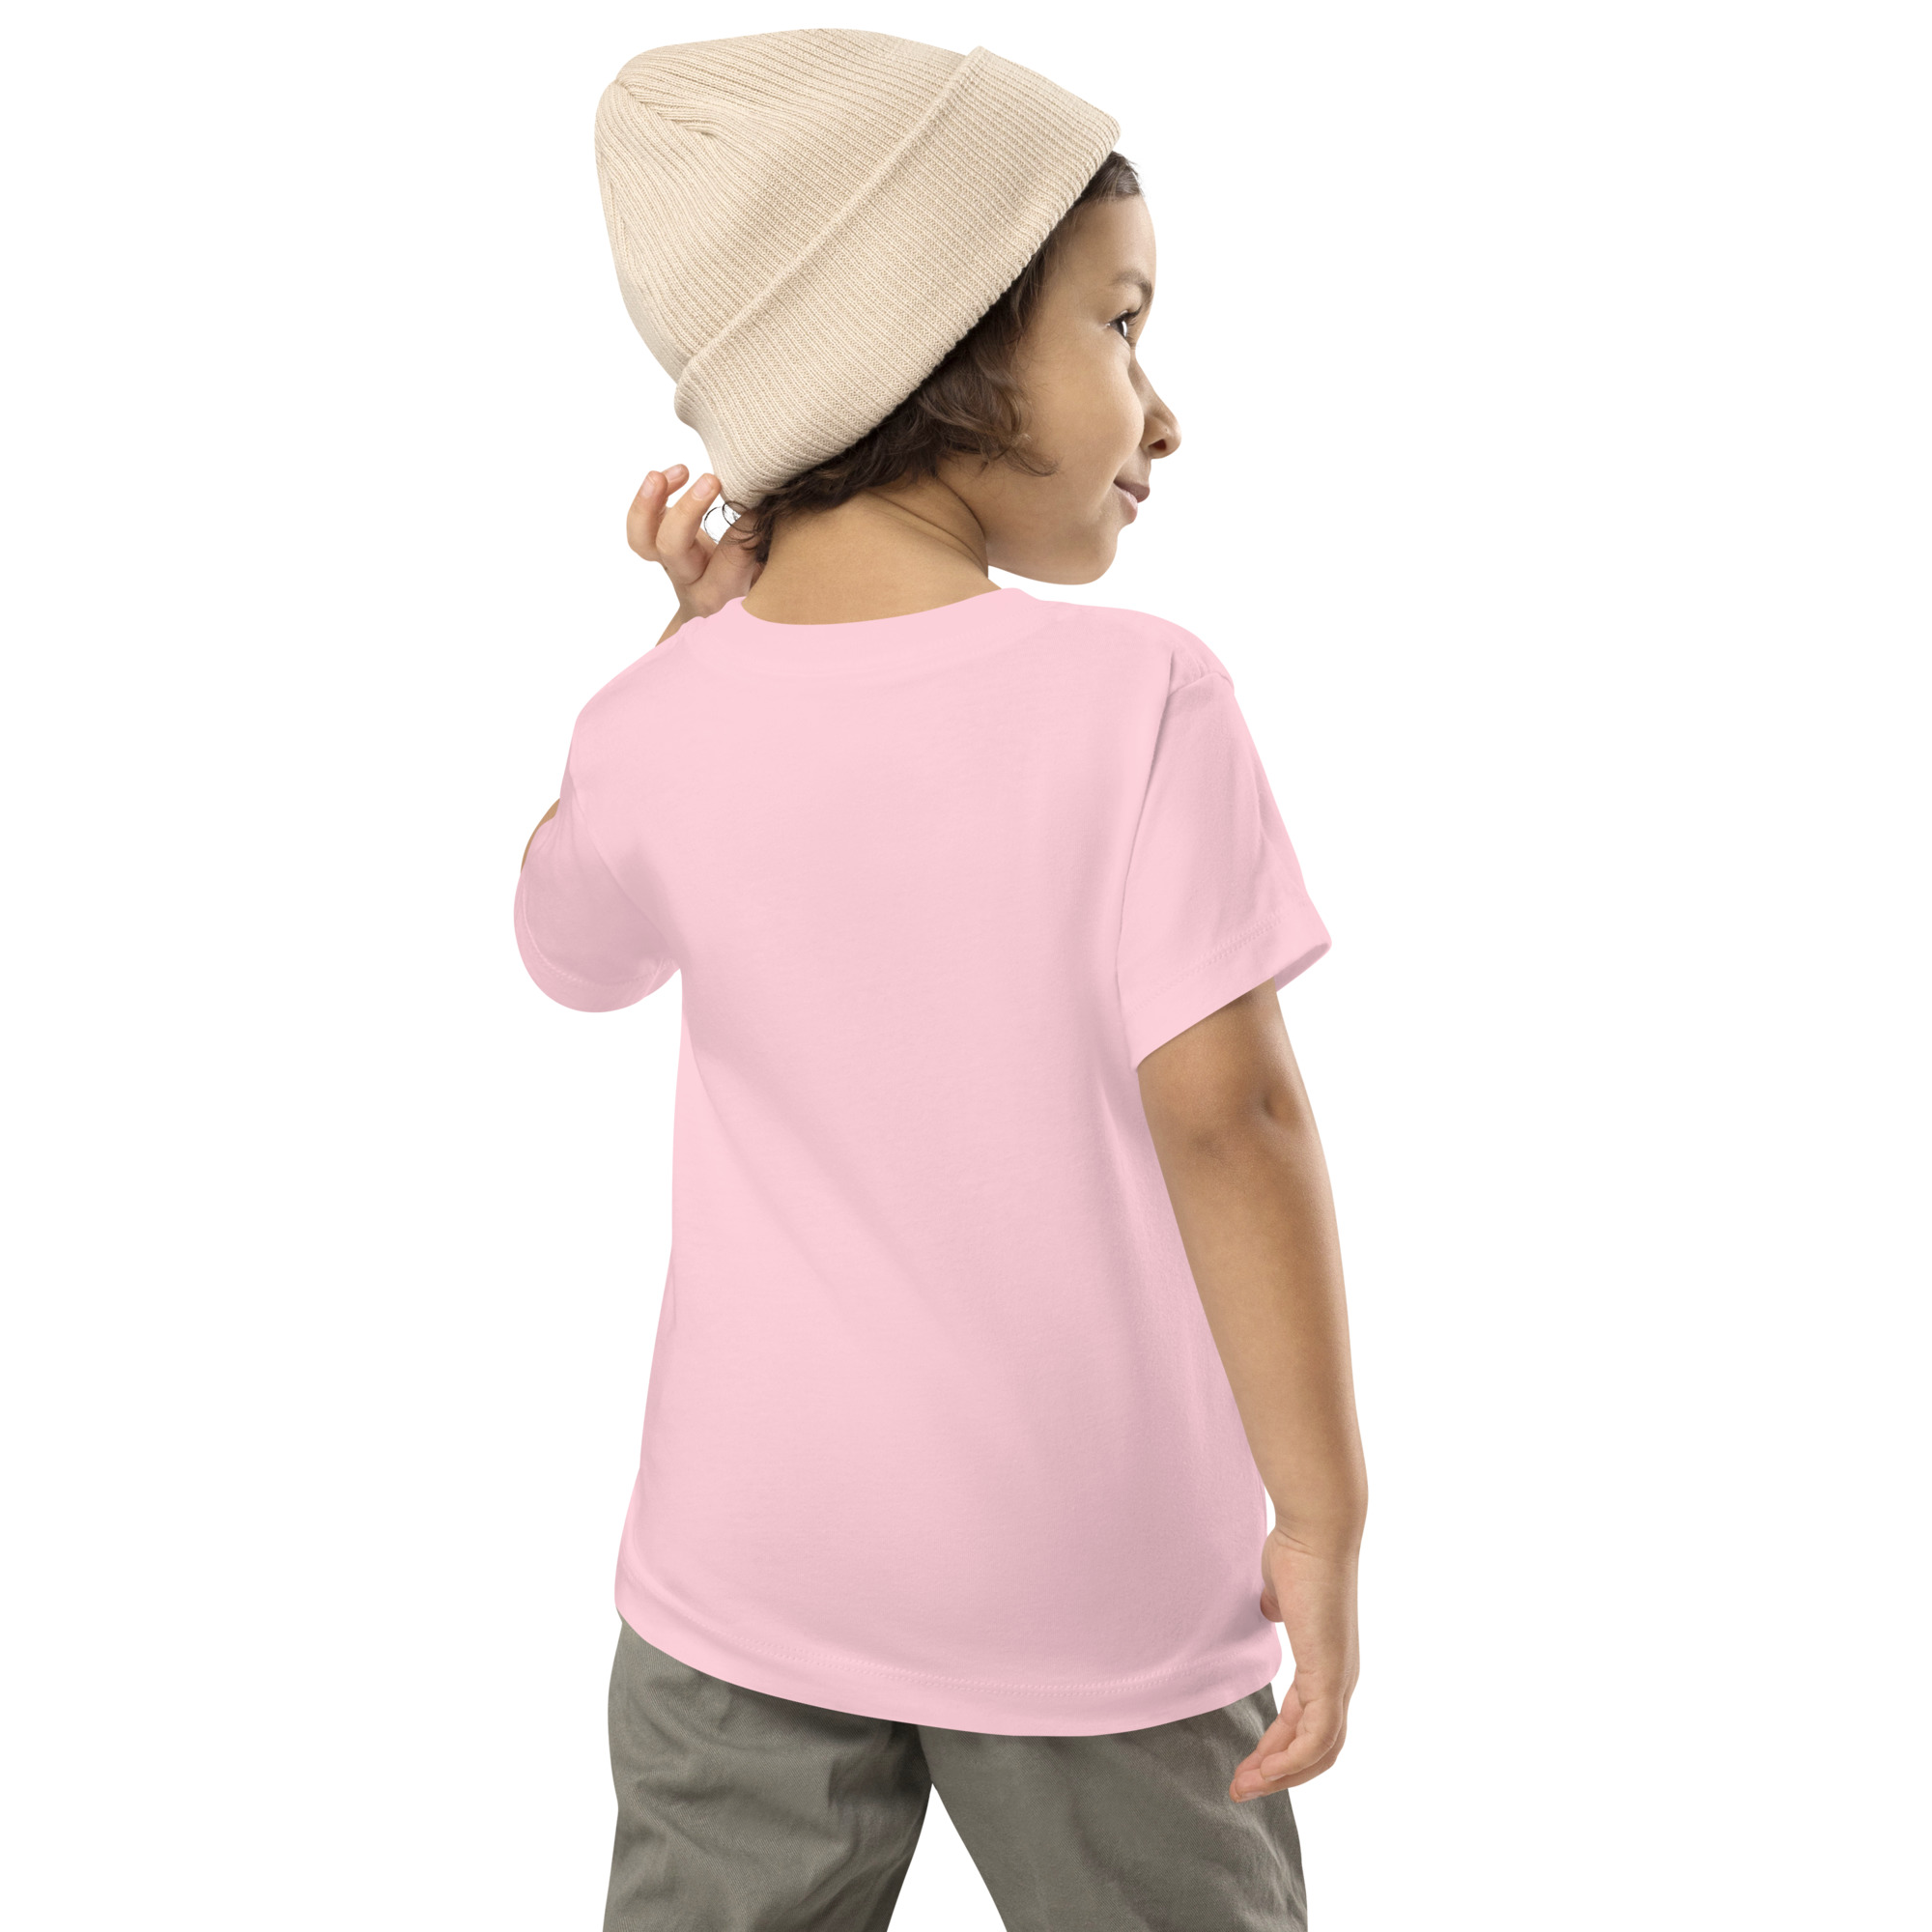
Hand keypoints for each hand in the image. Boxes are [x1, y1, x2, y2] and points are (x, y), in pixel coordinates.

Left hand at [628, 463, 761, 641]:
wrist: (714, 620)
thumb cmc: (752, 596)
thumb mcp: (770, 581)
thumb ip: (773, 550)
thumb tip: (782, 508)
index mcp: (721, 594)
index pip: (732, 555)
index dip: (747, 522)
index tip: (762, 500)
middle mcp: (689, 581)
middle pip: (672, 548)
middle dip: (687, 510)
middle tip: (712, 480)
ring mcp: (669, 565)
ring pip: (642, 539)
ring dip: (649, 501)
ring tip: (679, 470)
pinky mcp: (658, 546)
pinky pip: (641, 526)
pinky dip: (653, 496)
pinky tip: (678, 474)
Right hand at [1229, 1525, 1360, 1801]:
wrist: (1314, 1533)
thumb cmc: (1296, 1553)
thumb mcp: (1280, 1591)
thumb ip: (1277, 1606)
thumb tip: (1270, 1606)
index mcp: (1328, 1665)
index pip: (1306, 1725)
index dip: (1277, 1750)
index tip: (1246, 1766)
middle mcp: (1340, 1680)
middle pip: (1316, 1750)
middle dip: (1278, 1774)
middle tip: (1241, 1789)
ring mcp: (1339, 1680)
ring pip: (1317, 1751)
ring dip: (1280, 1775)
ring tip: (1243, 1786)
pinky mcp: (1331, 1677)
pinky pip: (1315, 1736)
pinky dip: (1291, 1760)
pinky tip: (1264, 1769)